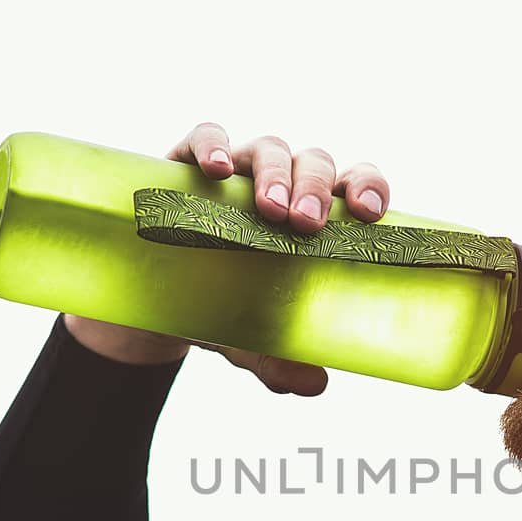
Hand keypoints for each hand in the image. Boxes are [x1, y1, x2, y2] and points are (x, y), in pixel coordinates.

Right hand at [64, 123, 391, 396]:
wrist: (153, 303)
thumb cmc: (219, 310)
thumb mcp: (248, 341)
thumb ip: (279, 359)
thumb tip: (314, 383)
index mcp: (313, 217)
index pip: (354, 185)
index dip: (367, 188)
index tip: (368, 215)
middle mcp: (281, 185)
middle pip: (312, 163)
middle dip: (313, 189)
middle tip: (305, 225)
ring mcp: (236, 170)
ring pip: (266, 149)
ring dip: (272, 173)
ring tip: (268, 209)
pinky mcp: (186, 161)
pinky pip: (204, 137)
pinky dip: (211, 145)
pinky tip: (214, 170)